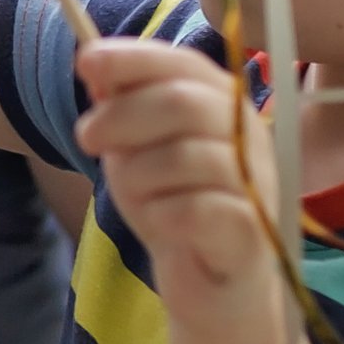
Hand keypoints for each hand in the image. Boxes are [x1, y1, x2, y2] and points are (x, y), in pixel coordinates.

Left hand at [71, 38, 273, 309]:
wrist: (208, 284)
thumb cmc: (173, 206)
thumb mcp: (136, 149)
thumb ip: (121, 106)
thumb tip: (92, 59)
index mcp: (226, 106)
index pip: (185, 64)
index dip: (134, 59)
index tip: (86, 61)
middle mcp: (251, 138)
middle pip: (185, 103)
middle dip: (122, 115)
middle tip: (87, 137)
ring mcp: (257, 185)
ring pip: (187, 156)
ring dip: (138, 173)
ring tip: (132, 194)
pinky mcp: (252, 235)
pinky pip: (196, 210)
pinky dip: (161, 213)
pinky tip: (158, 224)